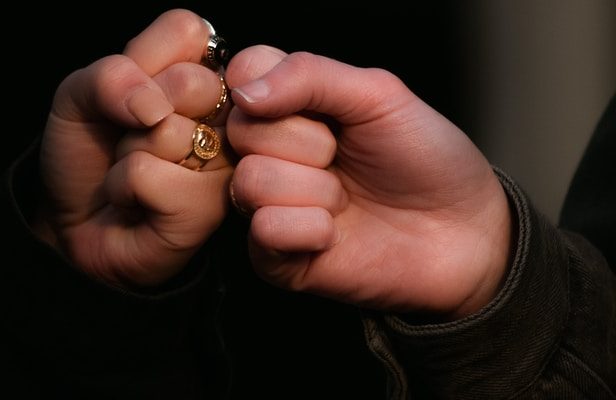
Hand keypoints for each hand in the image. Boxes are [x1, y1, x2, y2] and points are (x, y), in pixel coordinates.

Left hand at [36, 10, 231, 287]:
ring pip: (169, 133)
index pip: (191, 31)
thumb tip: (152, 105)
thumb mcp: (79, 95)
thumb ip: (110, 76)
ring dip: (129, 154)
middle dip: (137, 111)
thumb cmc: (88, 153)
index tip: (133, 95)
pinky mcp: (211, 209)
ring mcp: (227, 165)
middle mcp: (228, 117)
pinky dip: (125, 188)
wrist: (71, 220)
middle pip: (192, 82)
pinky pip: (152, 177)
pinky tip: (137, 201)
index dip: (143, 62)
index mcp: (205, 75)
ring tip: (134, 171)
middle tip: (133, 135)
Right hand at [226, 46, 511, 318]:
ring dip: (316, 190)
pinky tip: (335, 233)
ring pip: (252, 181)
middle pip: (242, 130)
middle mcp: (270, 153)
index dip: (272, 88)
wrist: (464, 233)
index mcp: (289, 106)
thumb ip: (309, 75)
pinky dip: (310, 230)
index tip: (319, 107)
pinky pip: (264, 230)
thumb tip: (246, 91)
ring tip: (345, 198)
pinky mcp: (274, 257)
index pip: (242, 76)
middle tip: (343, 156)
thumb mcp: (379, 96)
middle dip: (309, 143)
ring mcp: (268, 205)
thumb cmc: (427, 160)